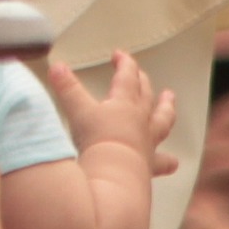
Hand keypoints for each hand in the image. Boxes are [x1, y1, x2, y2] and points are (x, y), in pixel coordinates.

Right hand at [49, 52, 177, 174]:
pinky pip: (162, 161)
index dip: (124, 63)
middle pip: (146, 95)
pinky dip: (168, 161)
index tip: (119, 55)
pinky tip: (173, 163)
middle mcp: (140, 120)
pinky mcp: (149, 165)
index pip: (127, 76)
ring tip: (170, 101)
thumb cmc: (97, 140)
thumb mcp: (77, 109)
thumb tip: (56, 66)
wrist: (115, 173)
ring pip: (162, 121)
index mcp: (124, 103)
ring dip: (166, 109)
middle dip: (142, 81)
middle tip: (141, 74)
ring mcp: (148, 142)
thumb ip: (66, 87)